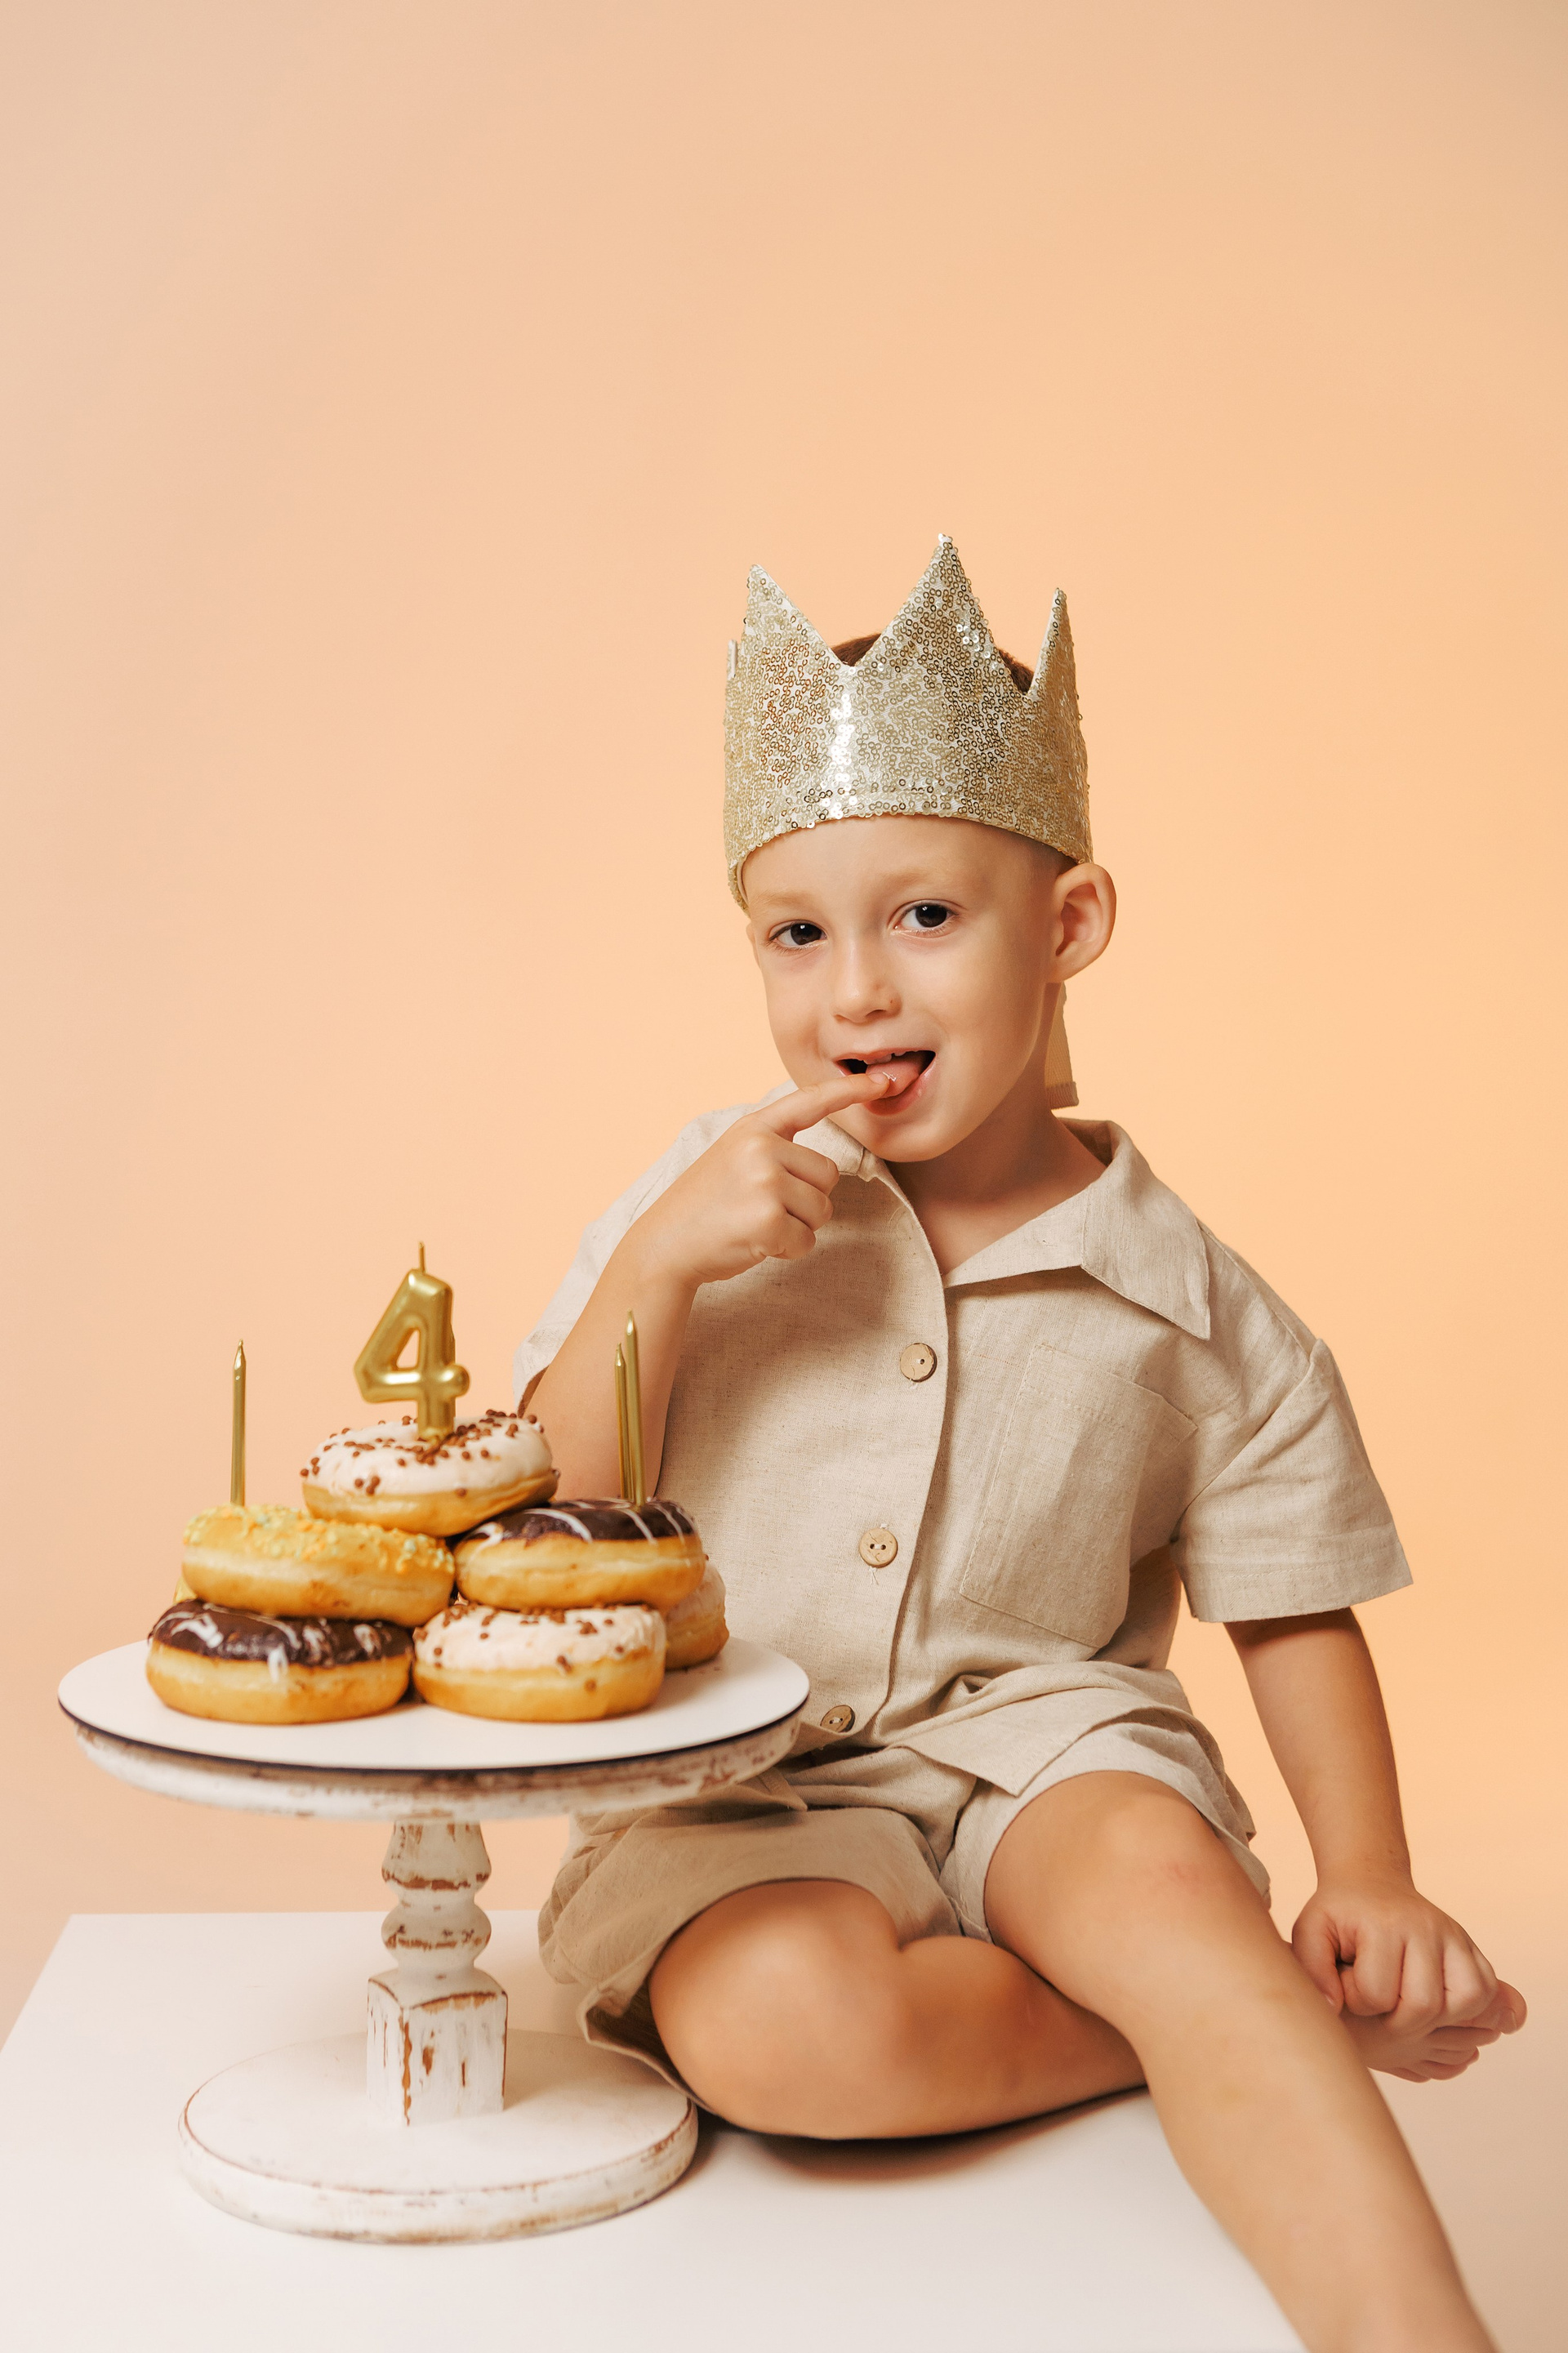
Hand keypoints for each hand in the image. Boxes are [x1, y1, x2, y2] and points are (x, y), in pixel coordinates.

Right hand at [626, 1068, 909, 1292]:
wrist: (664, 1244)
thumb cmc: (705, 1205)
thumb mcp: (733, 1157)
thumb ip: (773, 1147)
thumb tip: (821, 1162)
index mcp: (754, 1128)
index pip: (810, 1102)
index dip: (850, 1091)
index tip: (883, 1081)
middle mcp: (761, 1147)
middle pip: (827, 1176)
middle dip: (805, 1201)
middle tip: (761, 1208)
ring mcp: (764, 1182)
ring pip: (821, 1210)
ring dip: (796, 1227)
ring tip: (754, 1224)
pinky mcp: (767, 1219)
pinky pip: (807, 1240)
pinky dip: (787, 1250)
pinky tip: (755, 1243)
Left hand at [1293, 1876, 1526, 2081]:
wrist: (1371, 1883)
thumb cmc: (1339, 1915)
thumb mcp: (1310, 1933)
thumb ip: (1312, 1971)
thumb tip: (1332, 2009)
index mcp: (1384, 1924)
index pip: (1378, 1995)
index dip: (1358, 2002)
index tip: (1349, 1983)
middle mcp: (1426, 1927)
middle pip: (1425, 2005)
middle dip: (1397, 2020)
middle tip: (1379, 2004)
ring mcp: (1454, 1936)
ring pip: (1466, 2001)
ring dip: (1438, 2018)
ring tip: (1409, 2007)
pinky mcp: (1471, 1947)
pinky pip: (1485, 1991)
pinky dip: (1469, 2009)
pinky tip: (1439, 2005)